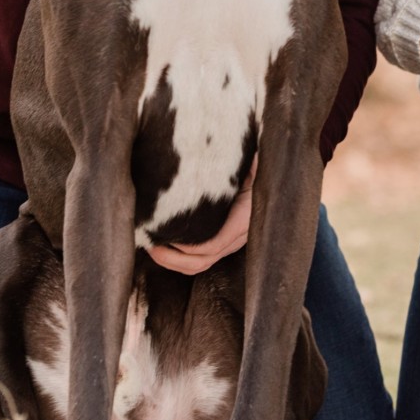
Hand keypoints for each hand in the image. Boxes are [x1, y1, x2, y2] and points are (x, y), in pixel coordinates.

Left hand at [147, 157, 256, 274]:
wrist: (269, 171)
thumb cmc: (254, 162)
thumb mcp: (248, 161)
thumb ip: (235, 164)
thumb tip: (213, 155)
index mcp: (246, 215)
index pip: (215, 242)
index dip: (188, 243)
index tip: (166, 232)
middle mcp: (240, 234)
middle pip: (204, 259)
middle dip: (172, 256)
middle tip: (149, 241)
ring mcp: (231, 240)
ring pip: (200, 264)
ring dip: (172, 260)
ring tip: (151, 245)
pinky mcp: (223, 240)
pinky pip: (200, 259)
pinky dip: (178, 258)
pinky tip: (162, 245)